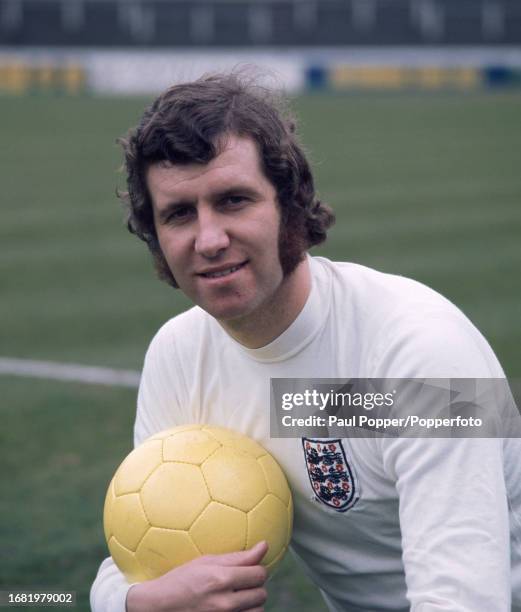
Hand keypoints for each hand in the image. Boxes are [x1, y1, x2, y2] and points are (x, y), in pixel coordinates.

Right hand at [126, 541, 268, 611]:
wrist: (160, 606)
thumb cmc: (182, 579)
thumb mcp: (207, 561)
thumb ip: (238, 556)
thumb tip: (264, 545)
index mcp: (221, 579)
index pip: (259, 574)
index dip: (257, 568)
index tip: (250, 568)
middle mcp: (225, 603)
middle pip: (261, 593)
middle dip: (255, 586)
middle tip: (242, 583)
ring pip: (258, 611)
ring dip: (252, 603)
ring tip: (238, 597)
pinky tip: (235, 608)